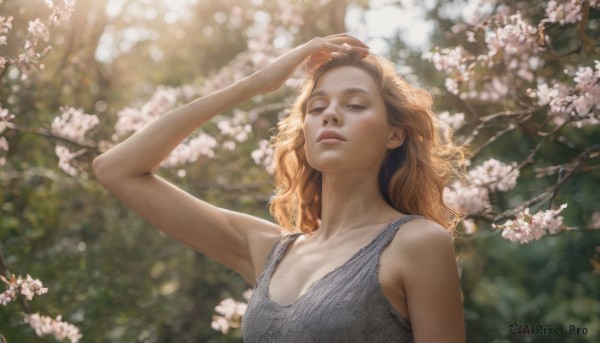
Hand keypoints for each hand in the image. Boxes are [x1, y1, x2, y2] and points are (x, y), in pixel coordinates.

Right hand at [249, 33, 368, 92]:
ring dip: (351, 44)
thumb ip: (312, 65)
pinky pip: (324, 46)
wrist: (264, 79)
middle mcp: (311, 45)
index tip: (362, 54)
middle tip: (369, 50)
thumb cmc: (276, 79)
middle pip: (339, 39)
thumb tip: (322, 66)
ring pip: (334, 40)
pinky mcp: (304, 51)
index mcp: (312, 50)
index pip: (335, 45)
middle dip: (355, 43)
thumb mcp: (300, 71)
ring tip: (364, 49)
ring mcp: (307, 46)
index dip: (350, 48)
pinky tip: (348, 52)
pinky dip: (337, 48)